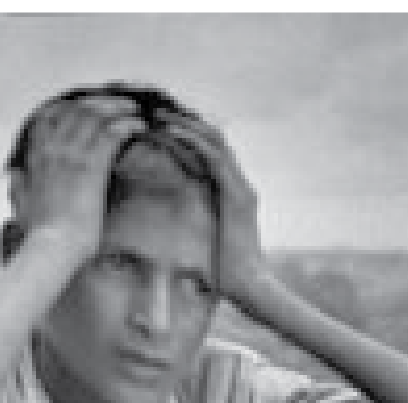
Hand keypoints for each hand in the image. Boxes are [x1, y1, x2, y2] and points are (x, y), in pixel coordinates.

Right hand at [17, 94, 144, 252]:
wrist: (52, 246)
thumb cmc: (40, 232)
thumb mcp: (21, 202)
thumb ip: (18, 184)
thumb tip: (12, 175)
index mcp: (36, 155)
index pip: (50, 116)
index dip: (72, 106)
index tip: (89, 106)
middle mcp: (53, 149)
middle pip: (78, 111)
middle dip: (102, 103)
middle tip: (121, 104)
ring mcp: (72, 156)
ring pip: (96, 117)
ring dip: (118, 110)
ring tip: (134, 111)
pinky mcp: (92, 167)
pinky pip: (111, 134)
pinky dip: (126, 126)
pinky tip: (138, 127)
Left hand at [170, 114, 268, 299]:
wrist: (250, 288)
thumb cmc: (226, 271)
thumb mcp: (204, 236)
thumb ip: (194, 216)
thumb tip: (172, 210)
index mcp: (231, 191)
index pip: (210, 151)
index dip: (187, 133)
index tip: (160, 122)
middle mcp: (240, 183)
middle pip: (214, 138)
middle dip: (185, 121)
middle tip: (156, 109)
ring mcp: (242, 188)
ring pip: (215, 141)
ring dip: (186, 125)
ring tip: (160, 114)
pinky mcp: (239, 195)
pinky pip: (215, 159)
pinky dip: (193, 142)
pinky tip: (172, 132)